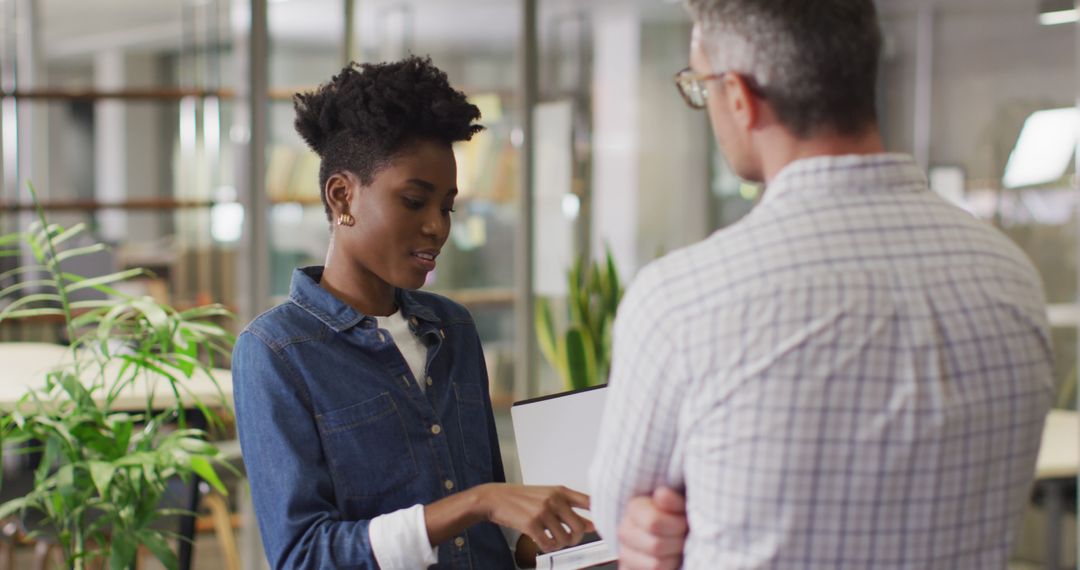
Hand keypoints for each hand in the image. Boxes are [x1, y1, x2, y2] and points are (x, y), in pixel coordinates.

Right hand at [476, 484, 592, 552]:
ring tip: (552, 540)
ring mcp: (543, 512)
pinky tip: (544, 542)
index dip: (599, 514)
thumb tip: (590, 524)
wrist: (495, 498)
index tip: (603, 524)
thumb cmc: (521, 497)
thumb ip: (569, 508)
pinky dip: (549, 547)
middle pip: (579, 526)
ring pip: (564, 538)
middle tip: (569, 539)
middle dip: (576, 538)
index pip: (588, 501)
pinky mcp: (531, 524)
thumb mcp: (547, 497)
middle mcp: (554, 500)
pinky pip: (549, 544)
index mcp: (560, 491)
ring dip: (560, 544)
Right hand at [617, 487, 686, 569]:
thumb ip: (671, 499)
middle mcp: (624, 531)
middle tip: (683, 536)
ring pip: (656, 564)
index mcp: (634, 508)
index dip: (677, 525)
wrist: (670, 532)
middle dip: (678, 543)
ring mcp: (625, 553)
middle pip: (656, 546)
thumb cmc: (677, 516)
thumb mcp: (678, 502)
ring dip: (673, 558)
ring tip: (677, 548)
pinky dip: (667, 568)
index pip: (654, 523)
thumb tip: (661, 495)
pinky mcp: (628, 568)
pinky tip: (669, 558)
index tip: (684, 521)